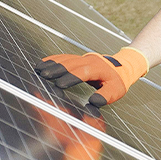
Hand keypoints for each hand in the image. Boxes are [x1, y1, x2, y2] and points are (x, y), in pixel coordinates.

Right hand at [34, 47, 148, 105]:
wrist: (122, 66)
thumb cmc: (117, 81)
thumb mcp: (116, 91)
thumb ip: (106, 96)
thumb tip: (94, 103)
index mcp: (98, 69)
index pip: (82, 72)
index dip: (70, 78)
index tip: (59, 84)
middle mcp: (89, 60)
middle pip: (70, 64)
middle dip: (56, 70)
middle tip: (43, 76)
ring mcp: (82, 58)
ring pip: (65, 59)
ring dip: (51, 64)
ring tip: (38, 70)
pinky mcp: (78, 58)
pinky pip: (64, 57)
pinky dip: (53, 60)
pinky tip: (42, 63)